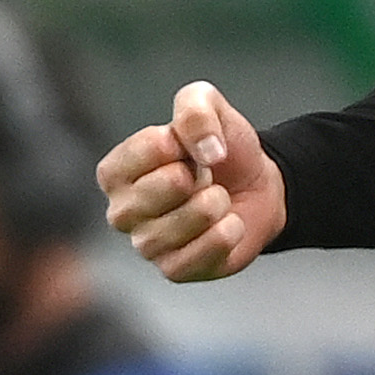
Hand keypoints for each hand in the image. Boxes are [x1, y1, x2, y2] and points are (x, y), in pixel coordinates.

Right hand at [99, 81, 283, 280]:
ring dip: (212, 205)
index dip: (176, 145)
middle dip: (193, 178)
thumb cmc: (220, 147)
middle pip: (157, 192)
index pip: (139, 155)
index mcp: (116, 172)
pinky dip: (226, 233)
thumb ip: (196, 110)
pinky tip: (228, 224)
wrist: (257, 184)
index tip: (186, 147)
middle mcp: (122, 212)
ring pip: (180, 225)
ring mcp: (147, 245)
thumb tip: (207, 151)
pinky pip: (201, 253)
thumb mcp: (209, 105)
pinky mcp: (175, 270)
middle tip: (202, 176)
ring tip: (217, 198)